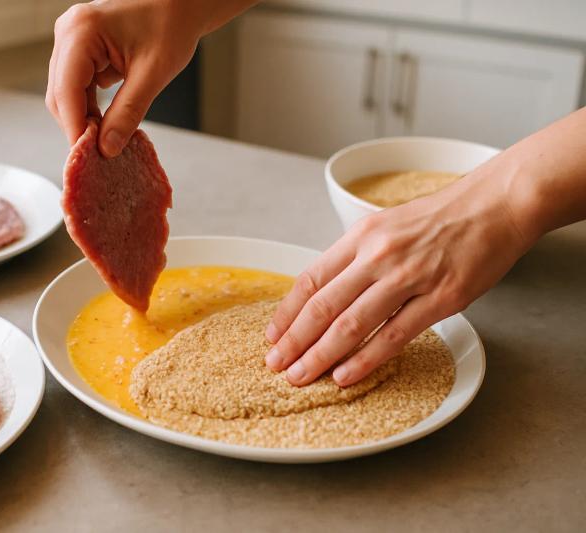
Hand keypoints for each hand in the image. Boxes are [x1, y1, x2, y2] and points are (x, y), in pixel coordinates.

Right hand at [46, 0, 256, 156]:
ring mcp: (72, 40)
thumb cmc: (172, 26)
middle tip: (99, 155)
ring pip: (66, 93)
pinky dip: (90, 106)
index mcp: (81, 32)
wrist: (181, 5)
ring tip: (105, 141)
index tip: (86, 157)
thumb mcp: (153, 74)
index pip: (66, 92)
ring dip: (84, 118)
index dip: (74, 128)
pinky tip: (106, 122)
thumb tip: (107, 148)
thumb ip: (128, 113)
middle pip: (60, 94)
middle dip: (78, 126)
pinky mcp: (81, 49)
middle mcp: (69, 32)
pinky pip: (77, 86)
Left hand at [264, 158, 537, 387]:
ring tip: (301, 376)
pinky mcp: (441, 299)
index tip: (272, 336)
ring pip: (352, 324)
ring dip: (321, 355)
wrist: (495, 206)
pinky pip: (393, 335)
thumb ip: (356, 258)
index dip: (287, 312)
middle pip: (323, 305)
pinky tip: (346, 375)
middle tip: (276, 365)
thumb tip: (325, 293)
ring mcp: (409, 277)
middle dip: (295, 340)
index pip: (311, 279)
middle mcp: (378, 255)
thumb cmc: (440, 218)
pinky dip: (365, 359)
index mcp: (361, 236)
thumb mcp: (386, 225)